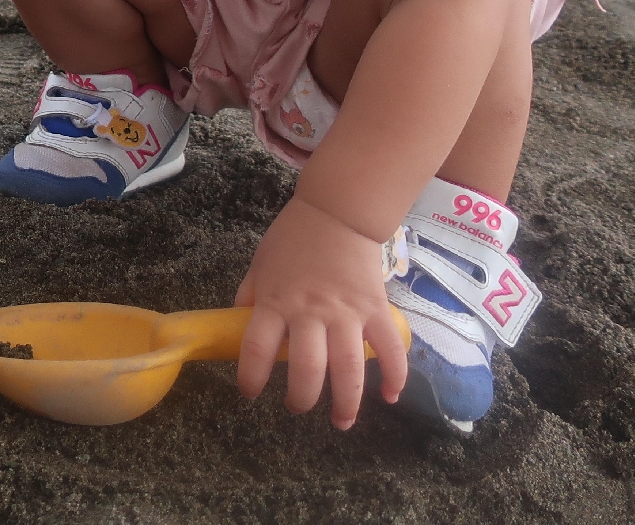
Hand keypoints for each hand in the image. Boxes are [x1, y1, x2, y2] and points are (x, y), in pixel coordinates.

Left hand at [233, 195, 408, 429]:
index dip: (251, 377)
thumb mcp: (259, 264)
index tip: (250, 394)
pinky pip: (389, 347)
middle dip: (301, 398)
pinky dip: (395, 375)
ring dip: (346, 402)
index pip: (257, 348)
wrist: (336, 213)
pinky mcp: (376, 309)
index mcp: (276, 301)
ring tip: (340, 421)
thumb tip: (239, 323)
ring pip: (348, 368)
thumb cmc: (292, 238)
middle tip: (297, 408)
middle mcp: (310, 312)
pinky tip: (390, 396)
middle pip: (306, 368)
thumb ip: (250, 296)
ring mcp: (346, 313)